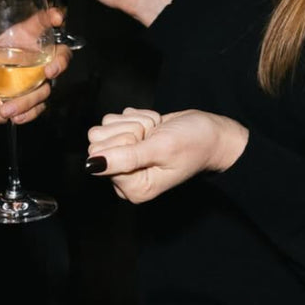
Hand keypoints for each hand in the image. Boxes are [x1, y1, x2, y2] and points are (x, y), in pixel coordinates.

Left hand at [0, 8, 68, 125]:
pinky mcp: (31, 101)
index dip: (51, 18)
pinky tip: (14, 116)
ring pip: (46, 88)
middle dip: (61, 62)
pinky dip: (28, 113)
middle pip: (61, 55)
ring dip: (28, 100)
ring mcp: (34, 81)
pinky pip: (39, 108)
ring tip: (6, 109)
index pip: (40, 25)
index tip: (56, 18)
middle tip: (50, 71)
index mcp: (19, 41)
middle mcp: (32, 59)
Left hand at [84, 108, 250, 202]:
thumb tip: (91, 165)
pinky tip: (154, 127)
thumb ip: (125, 158)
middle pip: (97, 141)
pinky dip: (136, 117)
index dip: (124, 142)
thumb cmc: (195, 143)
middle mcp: (125, 176)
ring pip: (104, 127)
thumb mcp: (161, 149)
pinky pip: (115, 120)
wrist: (213, 132)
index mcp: (133, 188)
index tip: (147, 143)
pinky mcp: (127, 141)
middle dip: (128, 130)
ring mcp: (125, 158)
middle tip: (153, 137)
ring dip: (133, 122)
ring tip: (155, 132)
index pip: (99, 157)